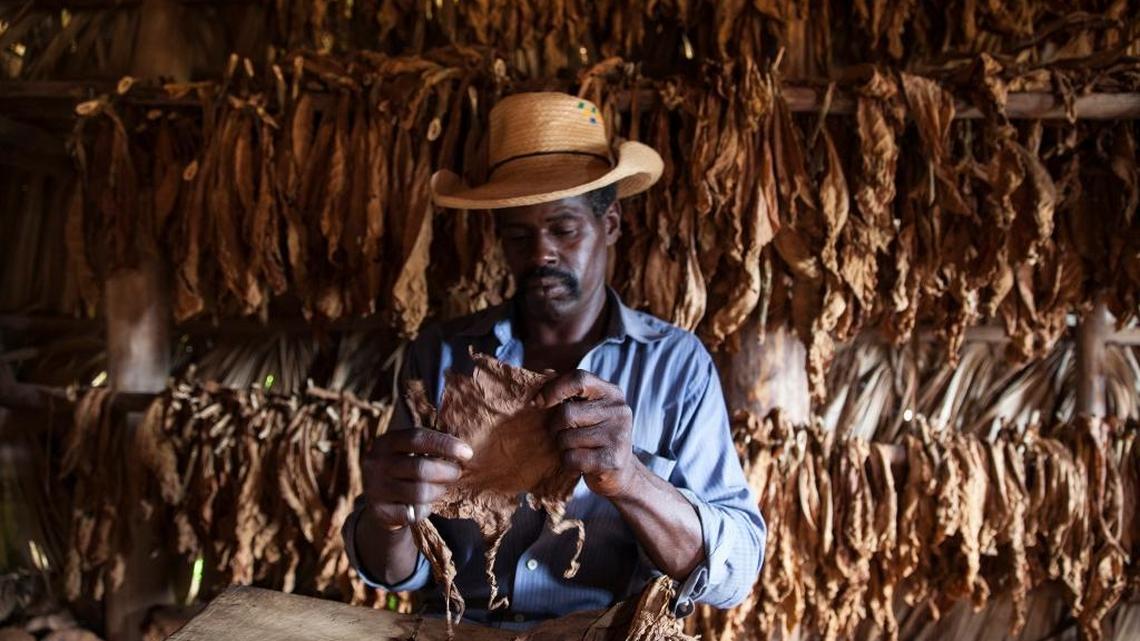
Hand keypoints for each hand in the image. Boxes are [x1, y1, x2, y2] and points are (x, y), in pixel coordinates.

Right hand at [362, 428, 472, 529]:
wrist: (378, 503)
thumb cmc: (403, 472)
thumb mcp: (407, 453)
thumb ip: (427, 447)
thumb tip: (463, 449)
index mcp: (386, 442)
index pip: (417, 438)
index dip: (445, 444)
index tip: (467, 453)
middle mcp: (376, 464)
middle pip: (420, 467)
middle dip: (447, 471)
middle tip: (457, 473)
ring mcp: (375, 489)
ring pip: (420, 492)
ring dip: (438, 491)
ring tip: (442, 488)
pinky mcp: (379, 512)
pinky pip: (414, 513)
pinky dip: (426, 509)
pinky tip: (426, 505)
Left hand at [534, 370, 637, 497]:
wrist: (621, 472)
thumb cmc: (596, 436)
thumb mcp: (588, 409)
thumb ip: (569, 390)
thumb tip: (545, 373)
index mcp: (611, 393)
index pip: (579, 379)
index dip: (553, 389)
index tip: (538, 403)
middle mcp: (619, 411)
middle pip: (567, 413)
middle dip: (555, 427)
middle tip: (562, 435)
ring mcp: (618, 436)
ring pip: (567, 438)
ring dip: (563, 448)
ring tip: (576, 450)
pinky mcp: (612, 460)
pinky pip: (572, 458)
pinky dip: (568, 463)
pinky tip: (580, 464)